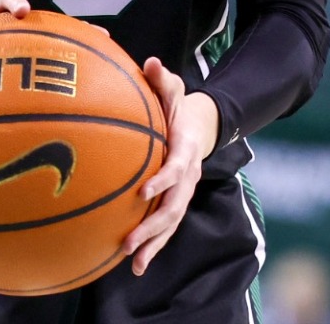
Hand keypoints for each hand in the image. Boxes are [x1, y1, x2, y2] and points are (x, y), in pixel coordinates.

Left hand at [124, 57, 219, 276]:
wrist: (200, 125)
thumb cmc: (178, 106)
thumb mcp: (174, 88)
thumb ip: (163, 79)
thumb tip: (152, 62)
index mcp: (185, 149)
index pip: (176, 168)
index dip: (163, 180)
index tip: (144, 192)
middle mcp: (188, 175)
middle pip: (175, 206)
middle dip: (153, 227)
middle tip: (129, 242)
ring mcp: (184, 191)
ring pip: (172, 223)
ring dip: (154, 245)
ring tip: (133, 264)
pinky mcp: (176, 201)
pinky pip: (166, 227)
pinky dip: (154, 247)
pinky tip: (134, 267)